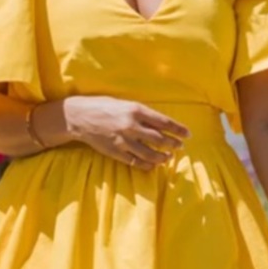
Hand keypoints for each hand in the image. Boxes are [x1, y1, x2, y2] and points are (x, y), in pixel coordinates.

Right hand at [63, 96, 189, 170]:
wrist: (79, 116)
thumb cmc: (104, 106)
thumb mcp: (125, 104)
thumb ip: (142, 114)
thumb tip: (161, 124)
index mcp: (136, 110)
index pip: (164, 122)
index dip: (178, 129)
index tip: (188, 134)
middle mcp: (131, 126)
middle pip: (160, 139)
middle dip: (174, 144)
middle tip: (180, 146)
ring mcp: (123, 140)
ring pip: (150, 153)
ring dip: (162, 157)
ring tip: (169, 157)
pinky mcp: (116, 151)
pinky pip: (136, 161)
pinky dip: (147, 164)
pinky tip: (153, 164)